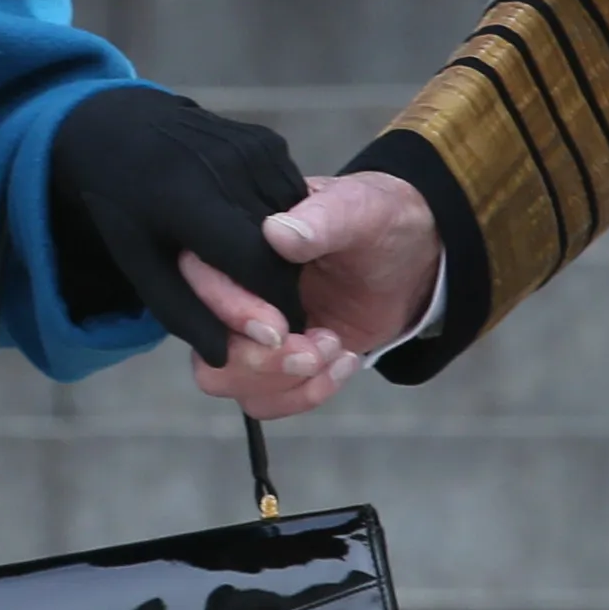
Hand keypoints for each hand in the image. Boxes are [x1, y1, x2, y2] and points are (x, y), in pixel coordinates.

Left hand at [47, 85, 309, 360]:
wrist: (119, 129)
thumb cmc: (124, 209)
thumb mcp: (141, 266)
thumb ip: (185, 313)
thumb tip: (227, 358)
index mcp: (187, 197)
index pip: (256, 265)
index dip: (271, 306)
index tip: (272, 334)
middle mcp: (227, 163)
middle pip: (282, 249)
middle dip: (280, 290)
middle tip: (265, 311)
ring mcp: (252, 146)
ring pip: (295, 223)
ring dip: (286, 259)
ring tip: (251, 269)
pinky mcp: (267, 140)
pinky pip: (292, 197)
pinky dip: (286, 226)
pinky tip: (254, 233)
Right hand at [184, 171, 441, 421]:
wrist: (409, 258)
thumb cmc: (376, 219)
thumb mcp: (359, 209)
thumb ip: (322, 219)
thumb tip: (277, 233)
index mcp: (238, 240)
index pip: (199, 278)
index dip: (229, 310)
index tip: (278, 328)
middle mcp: (233, 288)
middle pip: (207, 345)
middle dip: (260, 361)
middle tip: (318, 349)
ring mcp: (250, 330)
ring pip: (226, 380)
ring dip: (283, 382)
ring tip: (336, 349)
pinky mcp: (275, 361)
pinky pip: (263, 400)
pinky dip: (305, 394)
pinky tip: (345, 361)